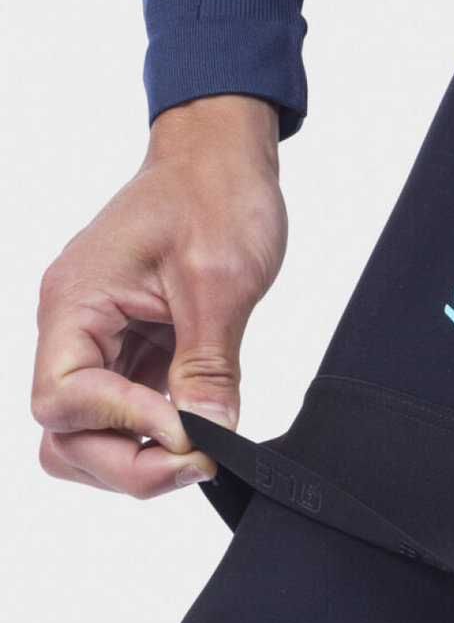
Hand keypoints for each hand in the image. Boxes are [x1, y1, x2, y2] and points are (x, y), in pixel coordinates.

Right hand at [31, 94, 286, 496]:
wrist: (219, 159)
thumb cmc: (214, 195)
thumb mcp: (222, 281)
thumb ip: (209, 365)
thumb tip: (207, 434)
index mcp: (76, 302)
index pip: (62, 400)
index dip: (122, 426)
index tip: (186, 430)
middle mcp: (72, 329)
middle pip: (64, 435)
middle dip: (129, 464)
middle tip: (199, 459)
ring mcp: (96, 345)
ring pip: (85, 438)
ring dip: (136, 460)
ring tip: (197, 450)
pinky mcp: (126, 354)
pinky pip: (120, 418)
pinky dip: (153, 439)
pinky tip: (196, 429)